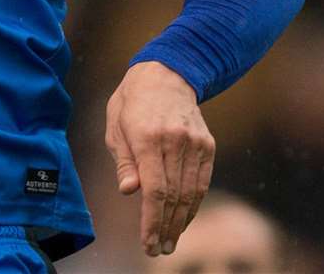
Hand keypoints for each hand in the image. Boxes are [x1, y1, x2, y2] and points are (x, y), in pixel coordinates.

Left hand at [104, 60, 214, 258]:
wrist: (166, 73)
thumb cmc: (132, 102)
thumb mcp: (115, 125)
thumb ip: (124, 161)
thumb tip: (129, 192)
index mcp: (147, 137)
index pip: (155, 189)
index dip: (152, 221)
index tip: (147, 243)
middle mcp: (175, 141)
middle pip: (174, 196)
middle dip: (166, 227)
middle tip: (159, 250)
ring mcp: (194, 143)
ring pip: (191, 192)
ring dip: (181, 221)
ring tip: (170, 241)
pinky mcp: (207, 145)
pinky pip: (202, 182)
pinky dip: (193, 204)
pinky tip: (184, 219)